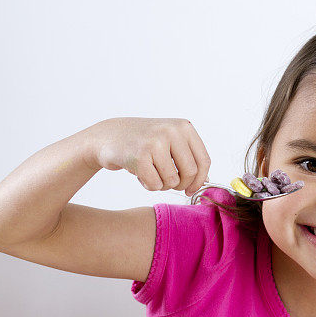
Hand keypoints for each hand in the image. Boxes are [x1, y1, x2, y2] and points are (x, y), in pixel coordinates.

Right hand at [87, 117, 211, 196]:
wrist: (109, 135)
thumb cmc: (144, 142)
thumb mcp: (170, 141)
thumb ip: (189, 157)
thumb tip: (206, 180)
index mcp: (184, 127)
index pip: (203, 160)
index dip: (200, 180)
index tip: (191, 189)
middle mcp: (171, 131)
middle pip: (190, 173)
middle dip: (180, 185)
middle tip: (168, 183)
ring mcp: (155, 142)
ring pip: (172, 181)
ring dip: (162, 184)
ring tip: (151, 173)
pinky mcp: (140, 156)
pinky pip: (155, 185)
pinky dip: (148, 185)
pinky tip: (140, 174)